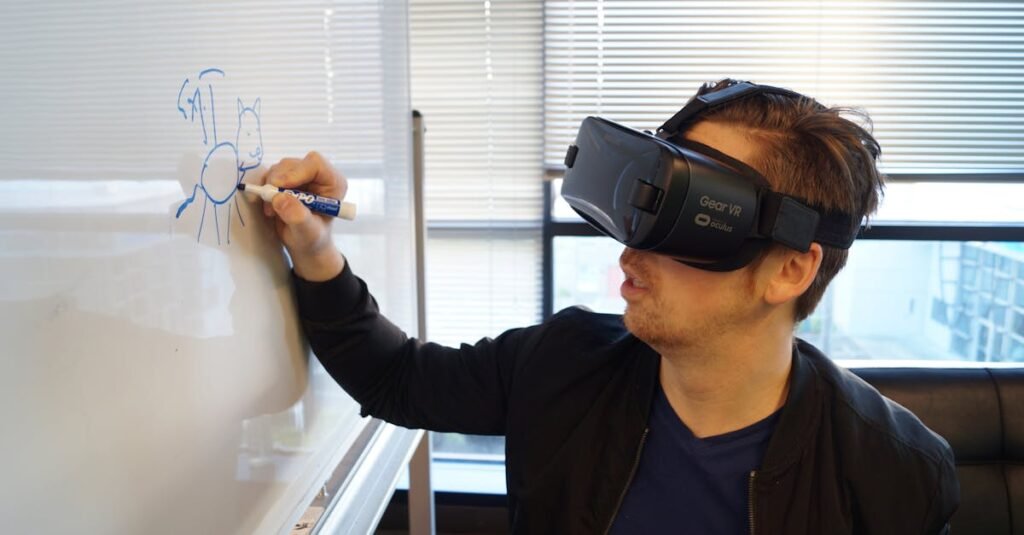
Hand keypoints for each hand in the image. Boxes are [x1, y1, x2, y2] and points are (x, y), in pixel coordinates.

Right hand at [262, 151, 346, 280]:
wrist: (304, 242)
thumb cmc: (312, 238)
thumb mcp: (307, 233)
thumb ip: (297, 216)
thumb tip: (280, 198)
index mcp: (333, 183)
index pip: (315, 164)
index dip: (295, 172)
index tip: (279, 187)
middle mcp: (318, 175)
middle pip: (293, 164)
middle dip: (278, 181)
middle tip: (270, 200)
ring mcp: (301, 175)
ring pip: (280, 168)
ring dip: (270, 187)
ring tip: (273, 210)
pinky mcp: (287, 179)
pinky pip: (271, 175)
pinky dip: (266, 188)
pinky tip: (270, 206)